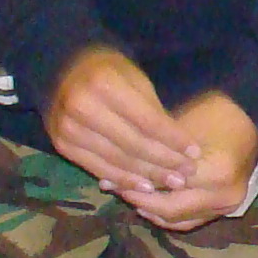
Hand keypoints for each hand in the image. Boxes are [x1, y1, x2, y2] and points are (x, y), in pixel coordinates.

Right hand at [45, 46, 199, 195]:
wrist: (64, 71)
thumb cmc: (110, 73)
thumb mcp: (136, 80)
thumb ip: (154, 113)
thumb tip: (181, 149)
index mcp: (104, 84)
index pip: (147, 121)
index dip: (173, 140)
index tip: (195, 152)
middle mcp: (82, 107)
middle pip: (133, 144)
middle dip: (164, 162)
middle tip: (187, 173)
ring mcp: (68, 128)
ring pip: (117, 160)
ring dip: (148, 175)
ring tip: (173, 182)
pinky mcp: (62, 145)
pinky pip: (99, 168)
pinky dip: (124, 180)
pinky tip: (145, 186)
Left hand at [120, 91, 257, 230]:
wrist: (251, 115)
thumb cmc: (212, 111)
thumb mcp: (179, 127)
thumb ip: (153, 152)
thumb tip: (117, 164)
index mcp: (214, 174)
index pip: (164, 188)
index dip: (133, 184)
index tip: (106, 177)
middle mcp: (223, 196)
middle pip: (170, 210)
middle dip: (139, 200)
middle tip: (113, 188)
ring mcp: (228, 206)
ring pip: (179, 220)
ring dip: (152, 211)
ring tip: (128, 195)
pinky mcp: (227, 209)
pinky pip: (191, 220)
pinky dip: (169, 214)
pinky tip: (149, 203)